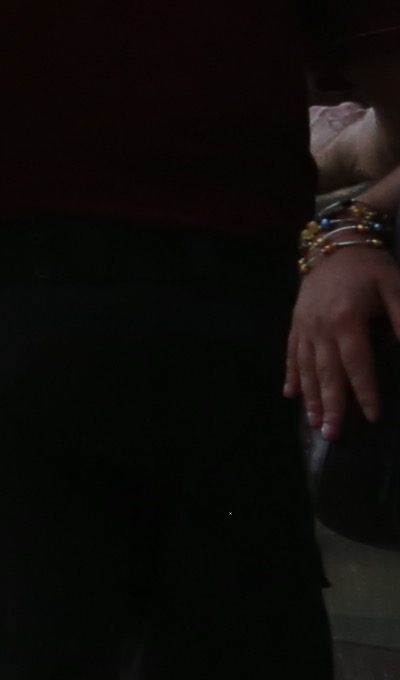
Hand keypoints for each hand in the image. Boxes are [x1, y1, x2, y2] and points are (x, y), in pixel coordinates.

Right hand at [296, 246, 399, 430]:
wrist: (334, 243)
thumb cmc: (371, 268)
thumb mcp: (396, 289)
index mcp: (346, 319)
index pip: (357, 363)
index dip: (365, 391)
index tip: (372, 417)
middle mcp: (320, 327)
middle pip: (326, 372)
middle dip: (332, 406)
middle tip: (332, 435)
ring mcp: (304, 326)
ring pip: (306, 368)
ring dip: (311, 398)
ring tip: (315, 424)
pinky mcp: (296, 323)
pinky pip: (291, 353)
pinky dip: (291, 376)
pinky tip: (291, 396)